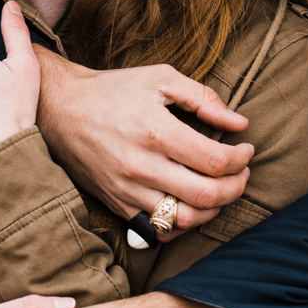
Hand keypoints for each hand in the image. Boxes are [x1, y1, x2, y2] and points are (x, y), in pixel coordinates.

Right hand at [35, 51, 252, 235]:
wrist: (61, 109)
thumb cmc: (113, 90)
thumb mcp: (160, 78)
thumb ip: (203, 98)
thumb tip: (239, 122)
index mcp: (157, 132)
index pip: (216, 162)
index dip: (241, 160)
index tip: (246, 150)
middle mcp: (142, 166)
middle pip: (207, 196)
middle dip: (237, 187)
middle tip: (242, 173)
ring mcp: (128, 190)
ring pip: (185, 219)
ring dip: (214, 209)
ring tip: (221, 190)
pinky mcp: (117, 204)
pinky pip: (158, 230)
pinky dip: (183, 225)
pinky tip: (191, 205)